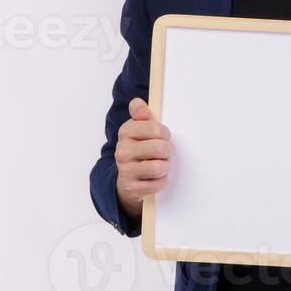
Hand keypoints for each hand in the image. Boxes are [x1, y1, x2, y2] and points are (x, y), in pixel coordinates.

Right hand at [115, 97, 173, 217]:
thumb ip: (141, 113)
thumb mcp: (139, 128)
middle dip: (168, 150)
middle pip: (159, 148)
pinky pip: (157, 184)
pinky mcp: (132, 188)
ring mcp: (126, 170)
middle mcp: (122, 151)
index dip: (165, 133)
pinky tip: (156, 177)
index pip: (156, 129)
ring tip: (162, 164)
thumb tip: (137, 102)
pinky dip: (162, 181)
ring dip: (166, 166)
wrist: (127, 177)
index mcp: (125, 132)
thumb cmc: (139, 147)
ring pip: (159, 167)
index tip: (163, 136)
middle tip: (166, 152)